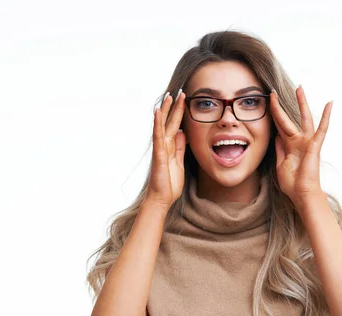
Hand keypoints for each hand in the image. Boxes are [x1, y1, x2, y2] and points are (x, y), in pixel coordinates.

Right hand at [145, 90, 186, 210]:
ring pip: (162, 125)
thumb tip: (182, 133)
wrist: (162, 198)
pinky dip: (157, 124)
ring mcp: (160, 149)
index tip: (184, 99)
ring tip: (169, 96)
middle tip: (178, 91)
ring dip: (165, 110)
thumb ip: (180, 148)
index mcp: (170, 147)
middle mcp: (163, 145)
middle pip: (168, 122)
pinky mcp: (159, 155)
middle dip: (173, 107)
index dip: (179, 113)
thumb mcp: (180, 162)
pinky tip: (158, 113)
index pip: (175, 126)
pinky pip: (158, 136)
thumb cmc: (169, 183)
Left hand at [270, 85, 331, 207]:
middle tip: (273, 92)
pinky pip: (321, 129)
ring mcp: (306, 142)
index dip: (273, 116)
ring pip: (304, 118)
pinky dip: (326, 116)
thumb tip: (277, 136)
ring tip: (299, 89)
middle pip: (288, 119)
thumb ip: (279, 149)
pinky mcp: (314, 145)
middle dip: (280, 106)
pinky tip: (329, 104)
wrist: (302, 194)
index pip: (279, 126)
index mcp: (289, 145)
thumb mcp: (280, 164)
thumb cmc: (292, 183)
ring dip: (302, 103)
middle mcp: (298, 141)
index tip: (267, 104)